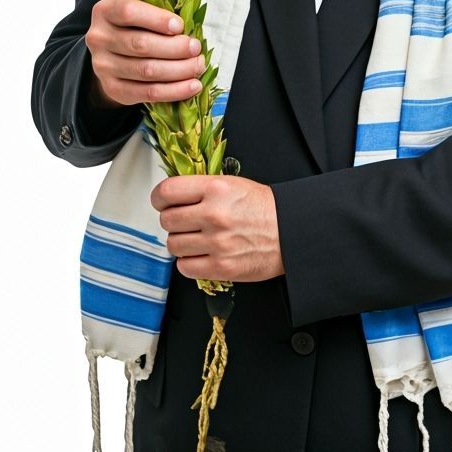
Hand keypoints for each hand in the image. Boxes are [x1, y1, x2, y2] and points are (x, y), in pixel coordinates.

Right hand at [84, 0, 206, 107]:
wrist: (113, 57)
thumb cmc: (134, 29)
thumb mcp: (140, 15)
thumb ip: (158, 17)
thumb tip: (189, 32)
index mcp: (104, 12)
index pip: (129, 12)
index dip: (157, 19)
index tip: (180, 26)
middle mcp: (99, 39)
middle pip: (141, 44)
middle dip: (175, 47)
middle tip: (196, 48)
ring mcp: (103, 66)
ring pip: (147, 70)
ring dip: (179, 69)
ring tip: (198, 65)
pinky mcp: (113, 89)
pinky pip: (148, 92)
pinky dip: (175, 90)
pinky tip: (193, 85)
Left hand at [151, 175, 284, 282]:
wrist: (291, 232)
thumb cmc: (263, 207)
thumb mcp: (232, 184)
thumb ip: (201, 188)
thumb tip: (170, 195)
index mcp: (216, 188)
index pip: (167, 191)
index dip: (159, 198)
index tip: (162, 202)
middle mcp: (214, 214)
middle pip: (167, 220)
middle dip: (172, 221)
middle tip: (184, 222)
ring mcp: (217, 243)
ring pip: (173, 245)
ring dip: (180, 242)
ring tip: (195, 239)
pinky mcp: (222, 267)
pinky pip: (184, 267)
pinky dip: (189, 262)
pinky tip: (201, 255)